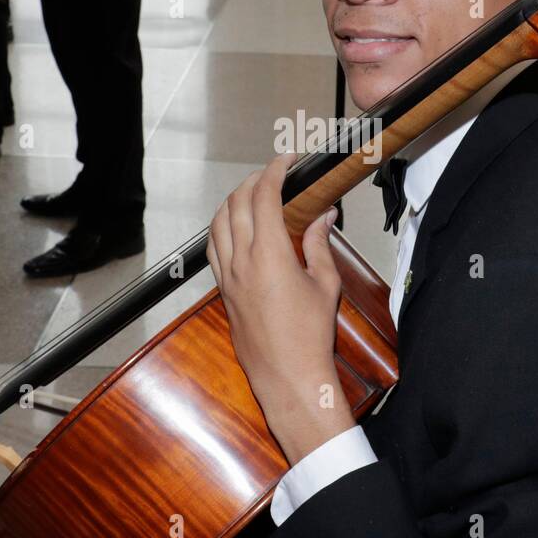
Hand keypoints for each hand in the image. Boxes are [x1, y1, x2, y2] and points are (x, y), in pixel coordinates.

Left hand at [207, 152, 354, 465]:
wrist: (288, 376)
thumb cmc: (310, 336)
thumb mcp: (325, 283)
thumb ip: (320, 244)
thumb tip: (325, 217)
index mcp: (270, 254)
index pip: (264, 196)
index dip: (274, 171)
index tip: (286, 161)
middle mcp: (242, 261)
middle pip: (236, 203)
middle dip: (253, 181)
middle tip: (274, 174)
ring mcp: (228, 276)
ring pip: (218, 223)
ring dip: (233, 201)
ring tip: (252, 194)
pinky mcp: (223, 291)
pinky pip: (213, 248)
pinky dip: (221, 227)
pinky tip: (234, 226)